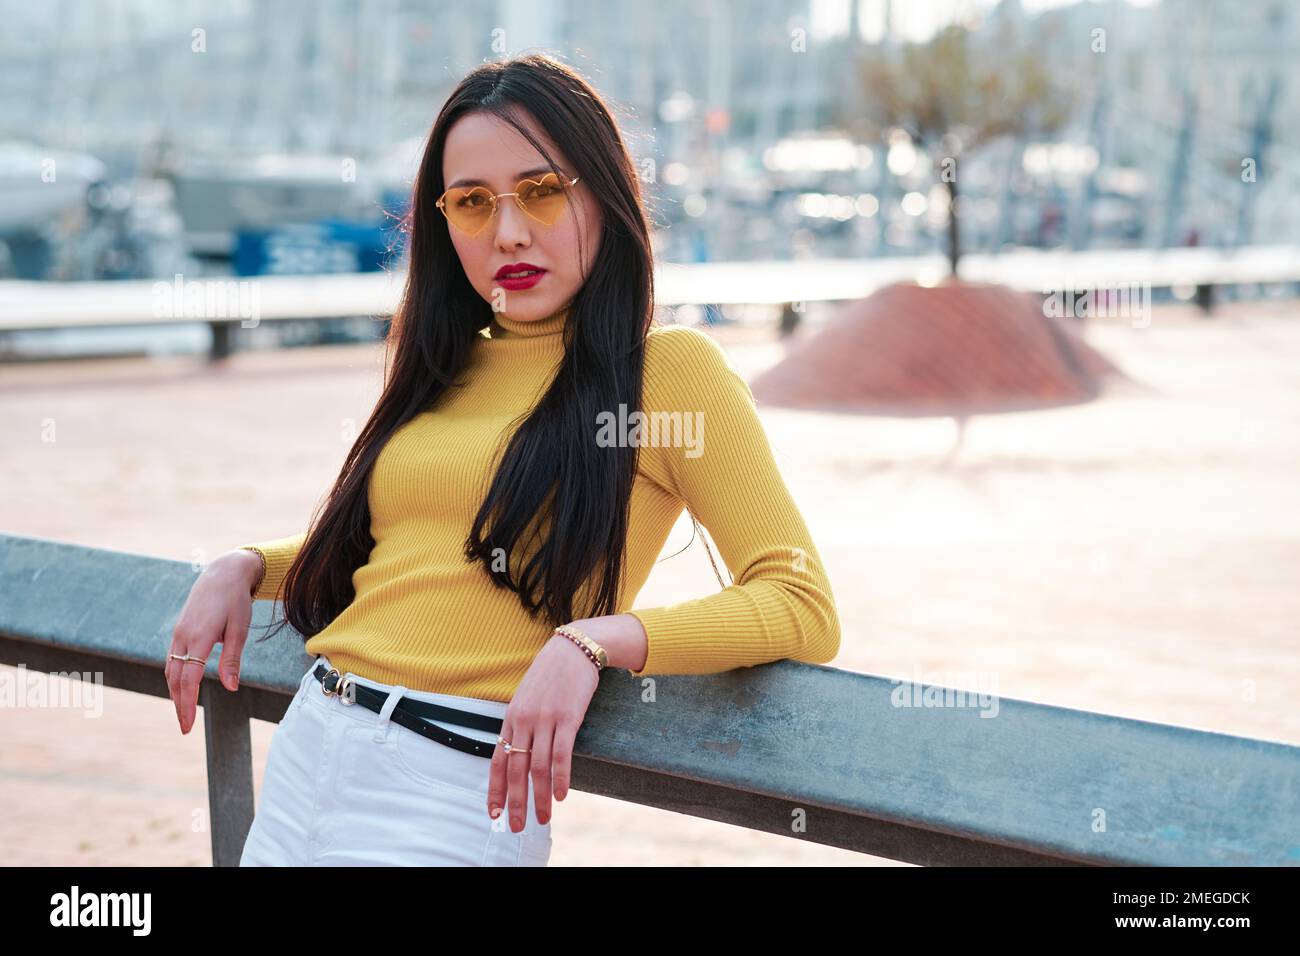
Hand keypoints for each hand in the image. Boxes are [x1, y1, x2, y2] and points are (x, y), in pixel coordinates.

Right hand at [164, 549, 260, 733]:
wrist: (222, 574)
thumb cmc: (235, 601)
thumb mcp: (240, 629)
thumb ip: (232, 659)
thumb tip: (231, 688)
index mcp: (199, 637)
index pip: (189, 679)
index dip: (187, 704)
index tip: (189, 725)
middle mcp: (183, 637)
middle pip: (175, 679)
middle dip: (179, 705)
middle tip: (185, 728)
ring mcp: (178, 634)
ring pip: (171, 671)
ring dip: (174, 693)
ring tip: (183, 713)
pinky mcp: (179, 632)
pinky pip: (172, 660)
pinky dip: (174, 678)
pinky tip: (181, 688)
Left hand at [487, 629, 598, 831]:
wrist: (573, 649)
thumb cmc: (551, 675)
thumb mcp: (528, 698)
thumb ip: (522, 725)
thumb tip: (520, 754)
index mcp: (511, 718)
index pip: (497, 760)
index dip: (494, 789)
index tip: (494, 813)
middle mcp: (524, 721)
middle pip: (516, 769)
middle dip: (516, 802)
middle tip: (517, 826)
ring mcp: (545, 719)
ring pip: (538, 767)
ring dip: (540, 797)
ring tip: (543, 819)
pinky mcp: (567, 717)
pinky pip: (561, 753)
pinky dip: (561, 777)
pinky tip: (562, 795)